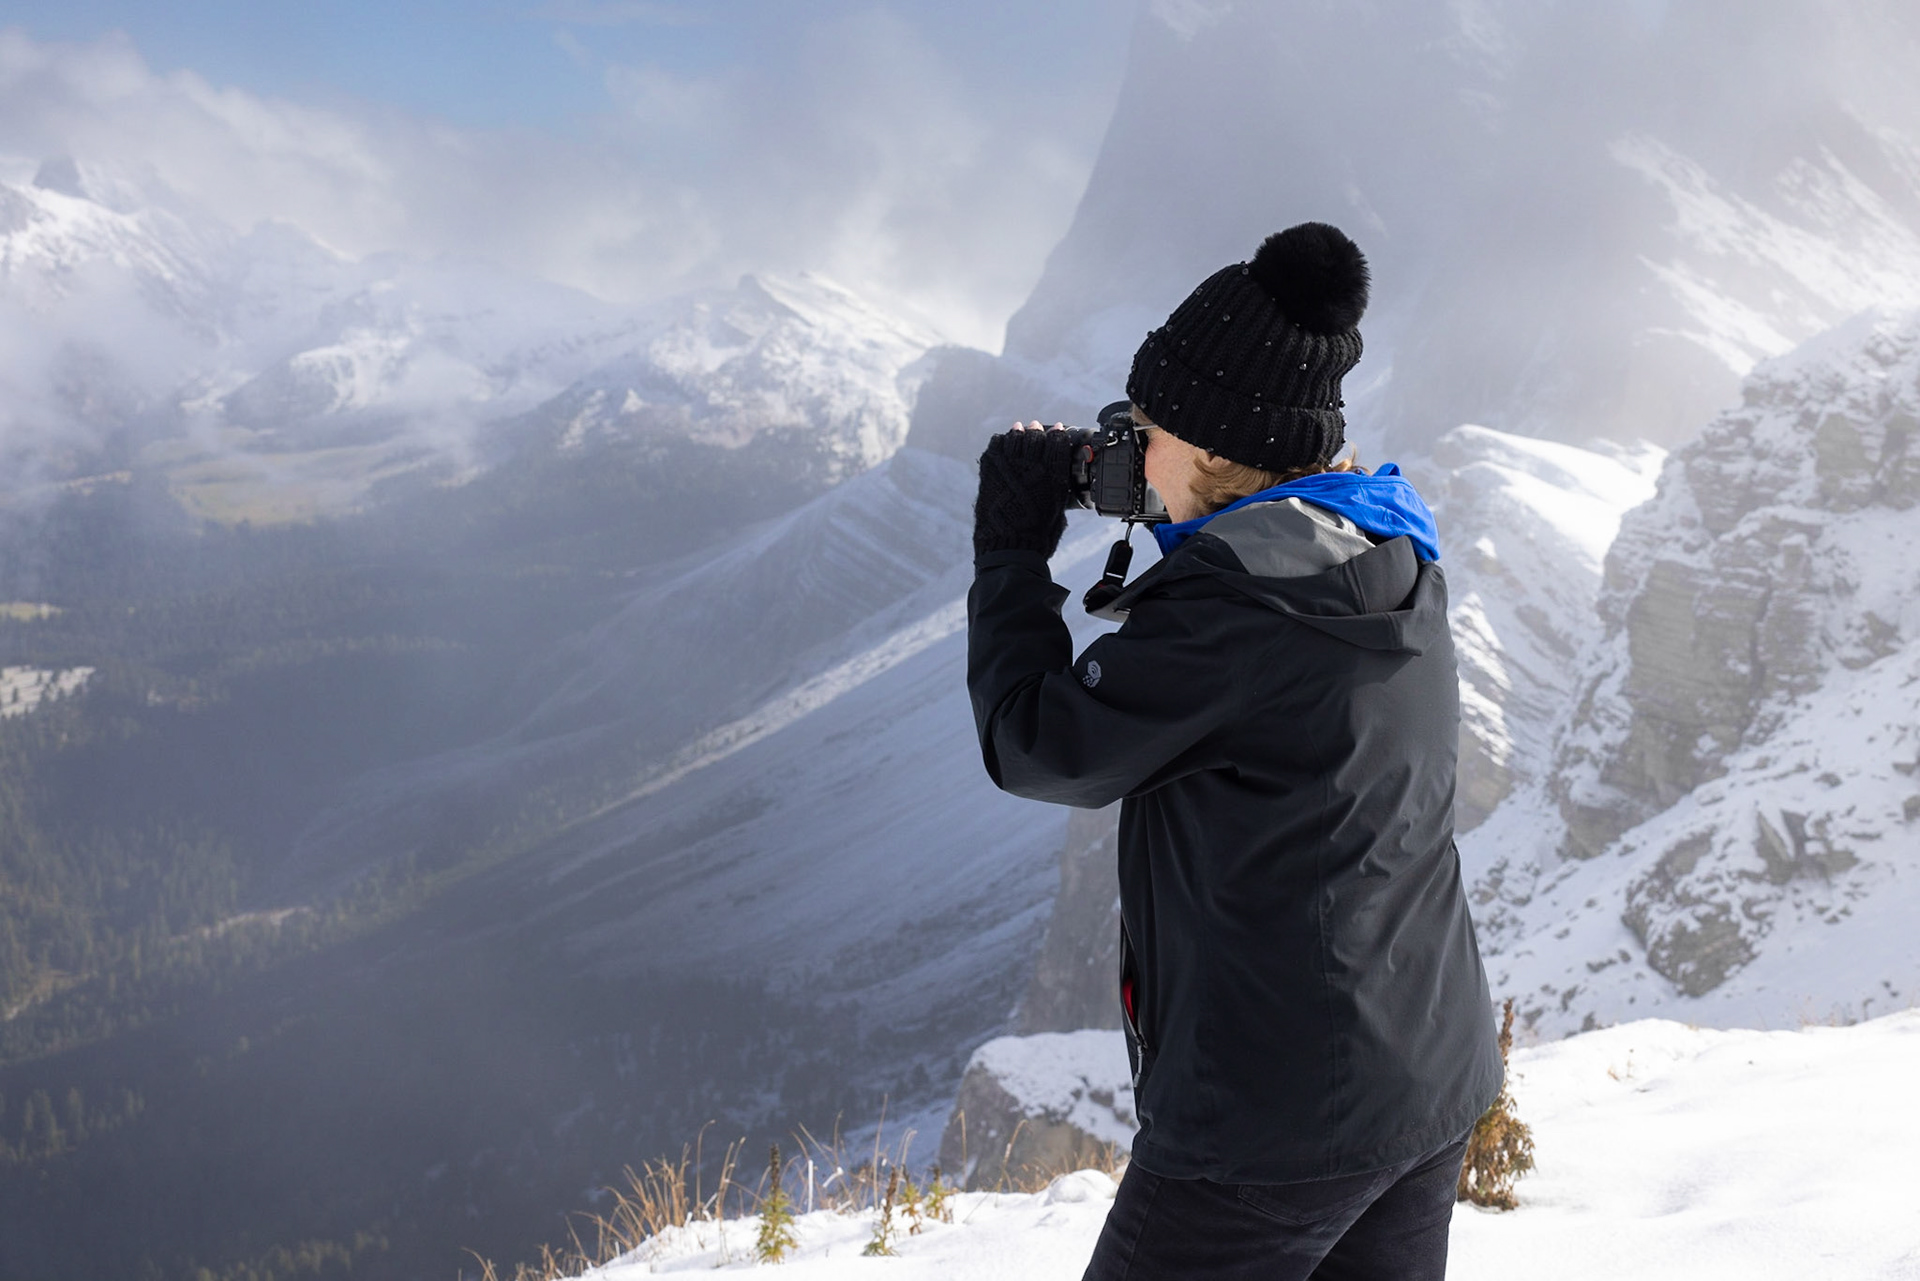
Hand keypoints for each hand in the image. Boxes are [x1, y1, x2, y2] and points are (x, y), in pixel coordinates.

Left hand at [973, 422, 1087, 558]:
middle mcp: (1031, 466)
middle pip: (1035, 436)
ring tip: (1019, 429)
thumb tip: (1058, 483)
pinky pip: (994, 448)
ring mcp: (1008, 467)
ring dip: (1018, 433)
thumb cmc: (1037, 537)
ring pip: (1014, 438)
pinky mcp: (990, 473)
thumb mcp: (1058, 511)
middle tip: (1036, 427)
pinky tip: (1002, 442)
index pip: (1056, 443)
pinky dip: (999, 442)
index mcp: (1052, 474)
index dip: (1057, 434)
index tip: (1057, 429)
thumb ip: (1058, 491)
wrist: (1009, 549)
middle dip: (1037, 431)